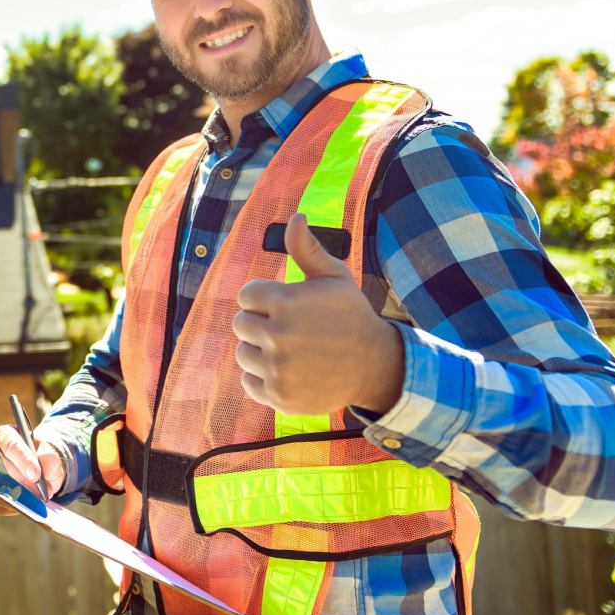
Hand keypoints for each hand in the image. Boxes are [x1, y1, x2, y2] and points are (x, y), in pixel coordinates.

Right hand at [0, 425, 66, 516]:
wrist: (33, 470)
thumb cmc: (38, 458)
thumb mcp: (47, 453)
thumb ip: (49, 456)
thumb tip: (47, 462)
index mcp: (4, 435)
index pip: (11, 445)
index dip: (23, 460)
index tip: (36, 475)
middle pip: (1, 469)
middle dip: (23, 483)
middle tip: (40, 492)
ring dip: (19, 497)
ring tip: (36, 499)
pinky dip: (12, 507)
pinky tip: (25, 504)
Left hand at [232, 214, 405, 416]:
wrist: (374, 365)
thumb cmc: (350, 315)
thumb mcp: (333, 277)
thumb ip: (307, 249)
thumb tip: (296, 217)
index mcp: (285, 302)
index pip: (246, 295)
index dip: (265, 298)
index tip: (286, 305)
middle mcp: (278, 336)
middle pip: (240, 324)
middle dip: (260, 322)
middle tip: (288, 328)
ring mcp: (278, 369)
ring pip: (242, 353)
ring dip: (259, 350)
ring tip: (288, 349)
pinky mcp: (279, 397)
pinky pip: (249, 382)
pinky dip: (262, 377)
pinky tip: (286, 370)